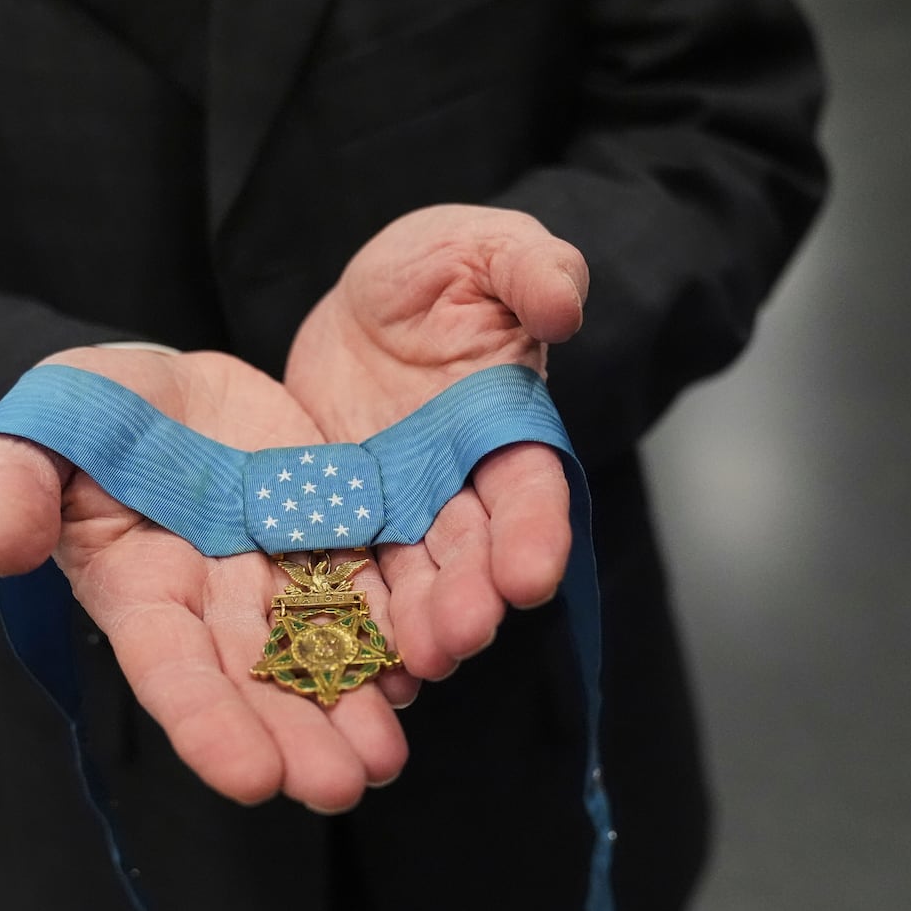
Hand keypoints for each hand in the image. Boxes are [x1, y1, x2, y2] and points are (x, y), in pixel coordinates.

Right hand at [0, 347, 415, 812]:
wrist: (158, 385)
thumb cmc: (82, 414)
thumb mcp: (34, 436)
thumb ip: (15, 488)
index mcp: (139, 589)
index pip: (170, 668)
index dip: (206, 723)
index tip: (250, 778)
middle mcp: (212, 599)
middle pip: (256, 679)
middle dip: (295, 734)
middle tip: (340, 787)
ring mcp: (275, 570)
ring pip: (319, 648)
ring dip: (352, 705)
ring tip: (386, 758)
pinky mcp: (328, 531)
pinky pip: (367, 585)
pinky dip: (393, 629)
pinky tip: (423, 668)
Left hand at [284, 205, 587, 682]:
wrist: (365, 300)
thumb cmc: (438, 267)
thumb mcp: (483, 247)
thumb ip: (530, 268)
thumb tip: (564, 302)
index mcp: (511, 426)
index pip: (533, 488)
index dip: (534, 533)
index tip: (531, 576)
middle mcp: (464, 483)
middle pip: (474, 551)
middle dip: (471, 597)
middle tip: (460, 638)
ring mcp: (404, 508)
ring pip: (415, 576)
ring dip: (419, 624)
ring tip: (413, 664)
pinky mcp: (347, 517)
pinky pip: (348, 571)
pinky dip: (354, 615)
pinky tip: (348, 655)